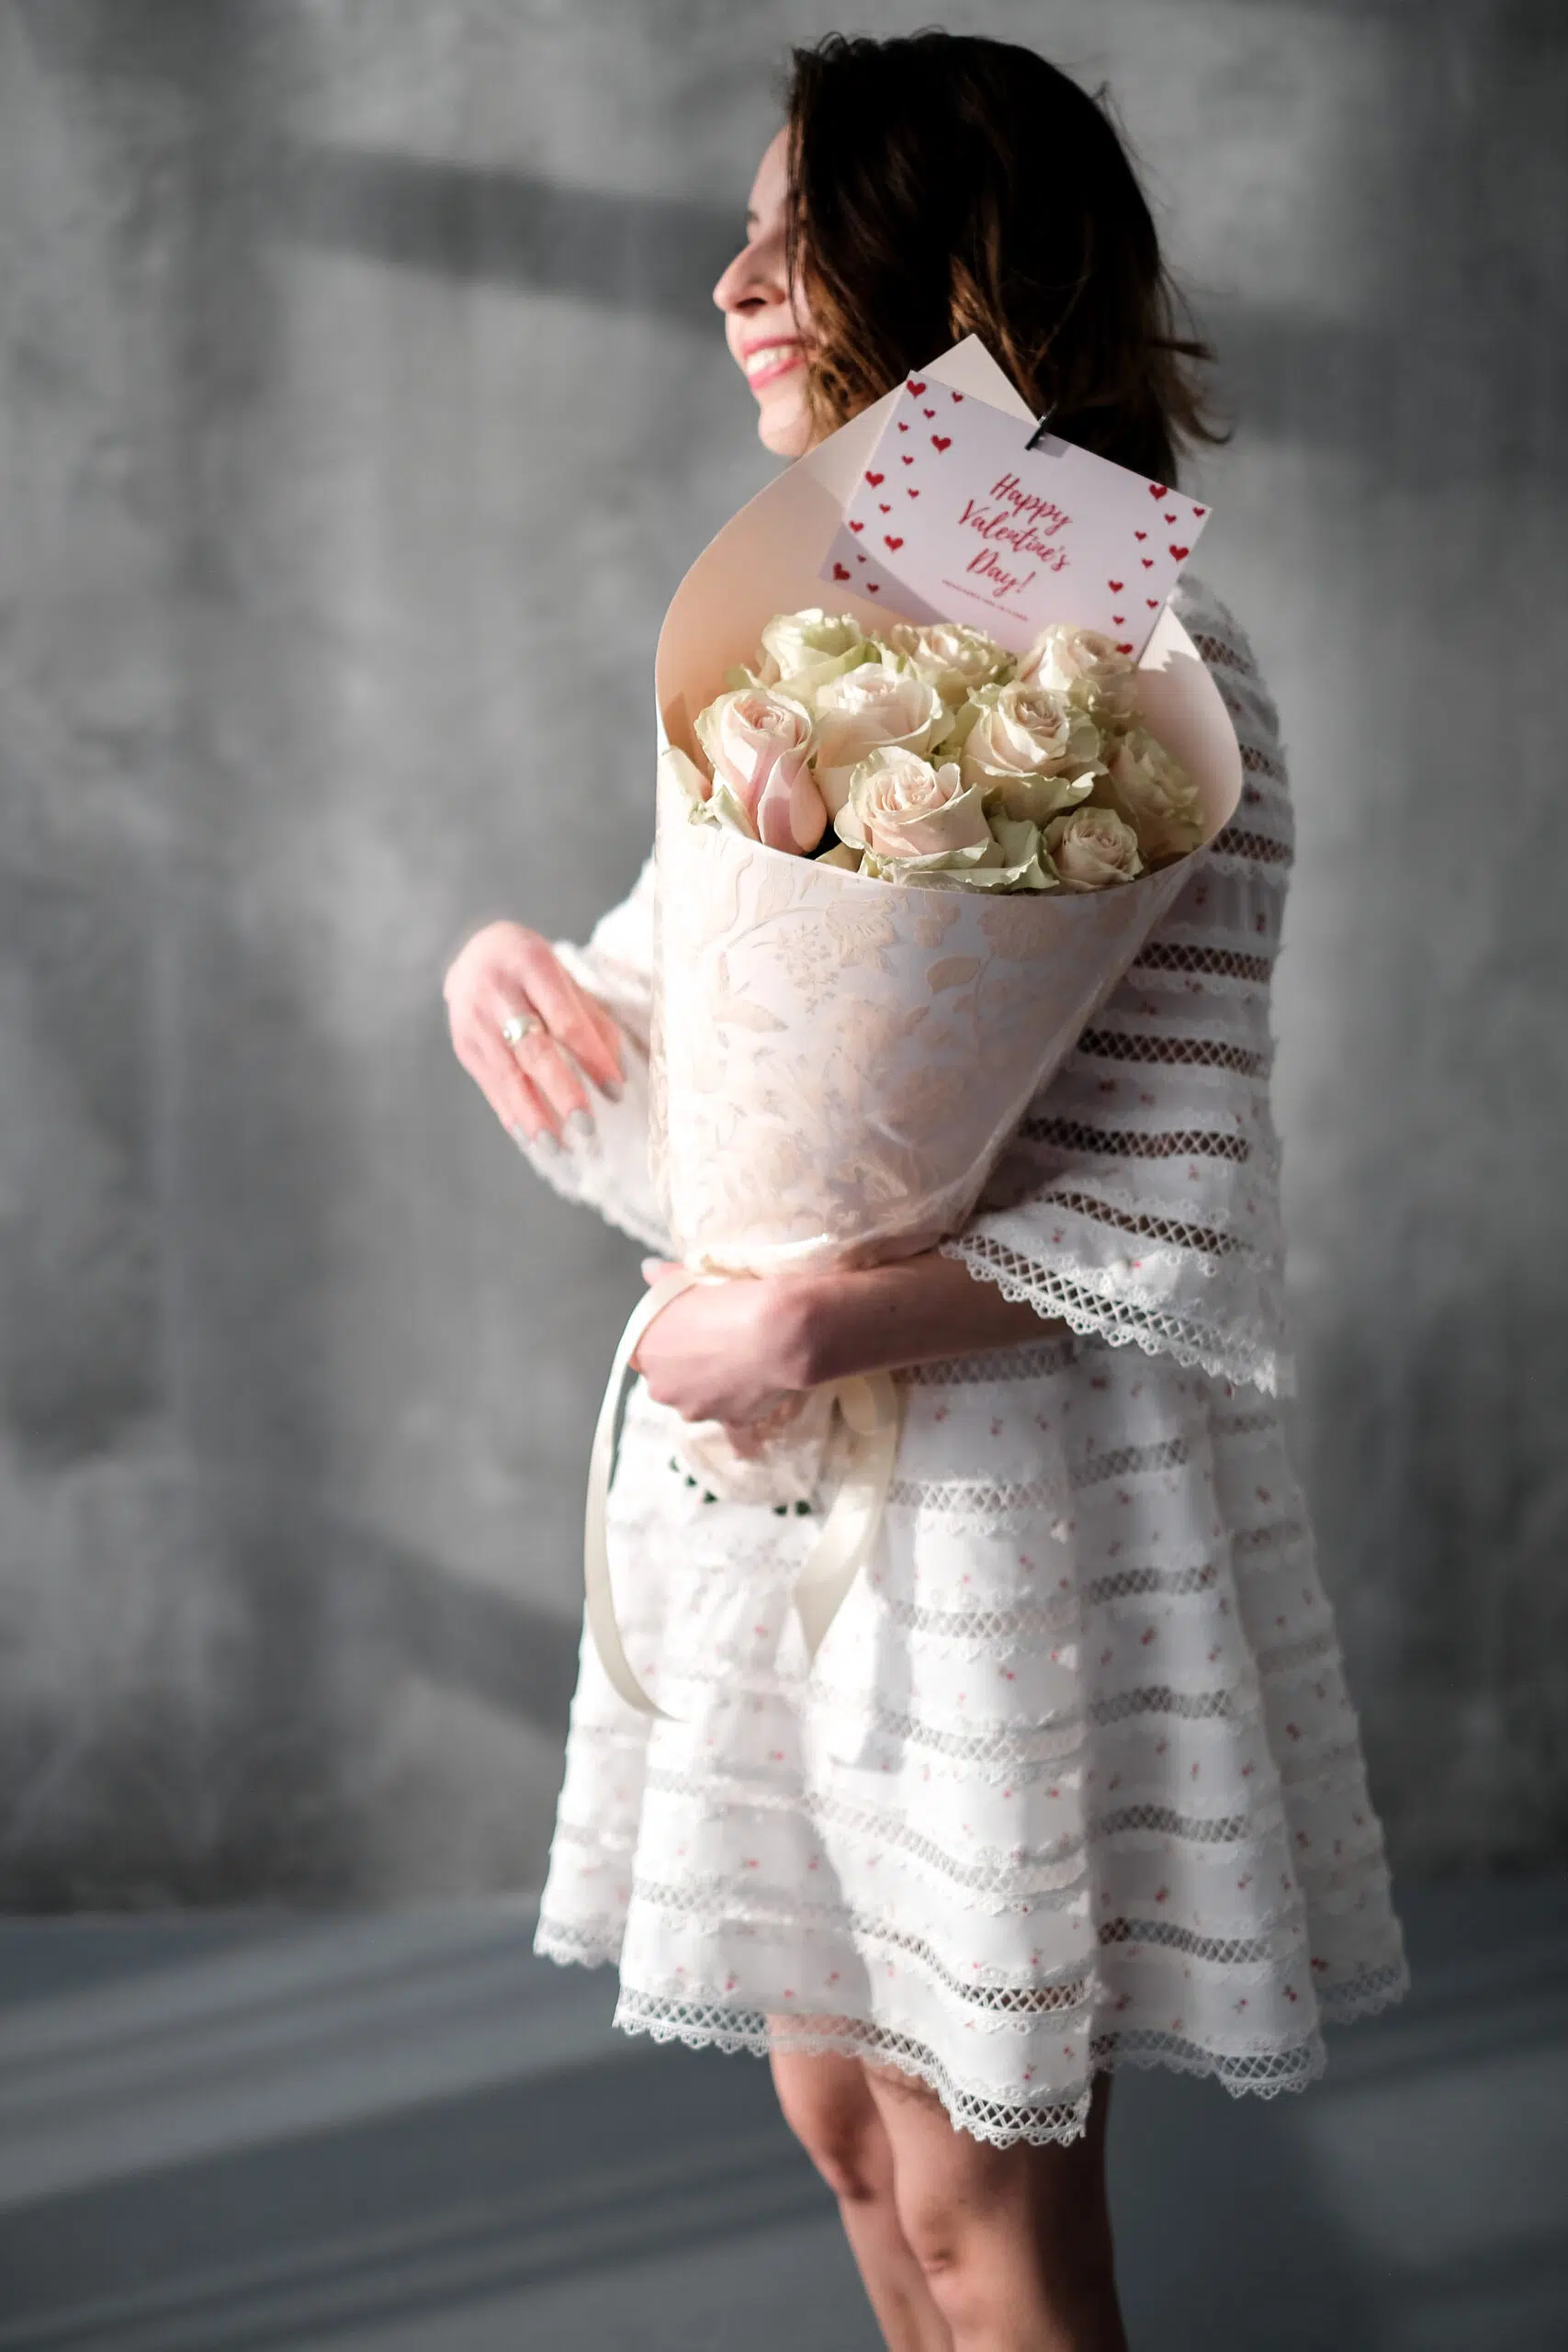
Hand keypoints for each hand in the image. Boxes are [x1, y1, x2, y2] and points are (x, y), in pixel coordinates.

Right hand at [443, 921, 624, 1145]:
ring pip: (507, 1075)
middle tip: (587, 1128)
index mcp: (532, 966)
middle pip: (533, 1050)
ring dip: (534, 1115)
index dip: (592, 1058)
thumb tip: (617, 1074)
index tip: (616, 1092)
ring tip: (559, 1147)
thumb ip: (591, 1020)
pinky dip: (512, 1113)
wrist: (475, 952)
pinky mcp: (463, 1045)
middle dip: (562, 1092)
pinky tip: (531, 1137)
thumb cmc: (534, 970)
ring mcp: (474, 1020)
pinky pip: (490, 1085)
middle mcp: (497, 992)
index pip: (566, 1021)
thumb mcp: (565, 979)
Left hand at [629, 1260, 814, 1437]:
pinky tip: (752, 1382)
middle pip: (668, 1380)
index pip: (643, 1352)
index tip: (685, 1332)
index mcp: (646, 1352)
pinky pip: (729, 1414)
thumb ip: (666, 1279)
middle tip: (714, 1344)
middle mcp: (662, 1389)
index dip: (664, 1342)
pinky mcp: (728, 1423)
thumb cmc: (732, 1299)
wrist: (780, 1331)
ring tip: (737, 1362)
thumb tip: (649, 1269)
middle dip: (684, 1368)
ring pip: (696, 1399)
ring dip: (710, 1386)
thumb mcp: (694, 1279)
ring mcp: (695, 1410)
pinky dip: (736, 1401)